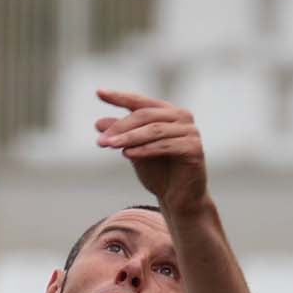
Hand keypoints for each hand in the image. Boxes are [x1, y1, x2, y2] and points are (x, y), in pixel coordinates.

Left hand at [96, 90, 207, 213]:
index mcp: (168, 112)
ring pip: (154, 130)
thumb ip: (121, 136)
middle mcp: (182, 117)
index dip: (119, 96)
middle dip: (121, 127)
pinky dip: (144, 149)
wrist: (179, 200)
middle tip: (101, 140)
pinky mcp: (194, 148)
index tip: (98, 92)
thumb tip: (98, 123)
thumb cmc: (159, 174)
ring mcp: (190, 131)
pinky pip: (165, 146)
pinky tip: (127, 154)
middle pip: (145, 115)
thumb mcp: (135, 151)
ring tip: (109, 145)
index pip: (140, 101)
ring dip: (129, 138)